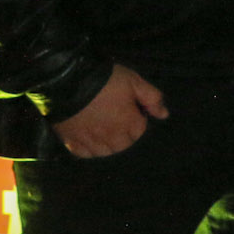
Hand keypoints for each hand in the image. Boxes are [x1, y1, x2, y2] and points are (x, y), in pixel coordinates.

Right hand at [52, 64, 166, 157]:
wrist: (69, 80)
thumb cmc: (106, 79)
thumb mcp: (135, 81)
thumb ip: (152, 98)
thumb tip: (164, 115)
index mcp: (127, 123)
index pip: (139, 132)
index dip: (138, 120)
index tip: (132, 110)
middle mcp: (110, 136)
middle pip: (123, 145)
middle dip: (125, 135)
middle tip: (118, 120)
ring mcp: (89, 140)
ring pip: (104, 152)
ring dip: (108, 144)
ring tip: (105, 129)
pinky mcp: (70, 141)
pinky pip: (83, 153)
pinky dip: (88, 149)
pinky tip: (89, 138)